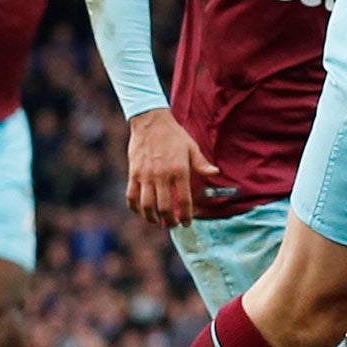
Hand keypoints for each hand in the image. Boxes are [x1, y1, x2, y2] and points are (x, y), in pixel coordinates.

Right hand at [125, 108, 217, 227]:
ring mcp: (146, 175)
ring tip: (158, 222)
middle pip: (164, 207)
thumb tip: (216, 173)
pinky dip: (135, 208)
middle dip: (170, 221)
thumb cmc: (174, 135)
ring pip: (147, 205)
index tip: (187, 223)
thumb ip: (202, 163)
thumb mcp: (192, 147)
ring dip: (152, 218)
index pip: (183, 200)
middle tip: (173, 225)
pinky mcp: (133, 173)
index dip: (186, 215)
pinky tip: (141, 212)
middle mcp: (162, 175)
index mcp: (179, 170)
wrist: (151, 121)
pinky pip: (131, 196)